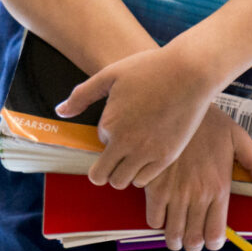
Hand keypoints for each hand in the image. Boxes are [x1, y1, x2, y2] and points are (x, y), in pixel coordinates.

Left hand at [61, 43, 250, 193]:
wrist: (191, 72)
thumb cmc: (150, 69)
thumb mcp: (110, 75)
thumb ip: (82, 95)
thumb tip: (60, 112)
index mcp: (111, 124)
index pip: (100, 142)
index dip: (109, 133)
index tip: (123, 120)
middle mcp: (127, 144)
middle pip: (103, 176)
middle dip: (104, 168)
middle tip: (113, 158)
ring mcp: (148, 153)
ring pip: (122, 182)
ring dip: (122, 172)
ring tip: (132, 156)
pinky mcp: (167, 157)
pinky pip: (144, 181)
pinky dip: (141, 174)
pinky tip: (148, 156)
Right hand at [144, 112, 251, 250]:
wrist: (176, 105)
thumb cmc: (209, 122)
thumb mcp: (239, 139)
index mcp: (219, 188)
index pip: (216, 234)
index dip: (213, 243)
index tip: (210, 238)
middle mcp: (197, 196)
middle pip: (193, 240)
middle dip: (193, 244)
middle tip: (192, 237)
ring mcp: (174, 193)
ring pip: (172, 235)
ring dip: (174, 238)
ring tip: (176, 231)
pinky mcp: (153, 187)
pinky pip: (152, 219)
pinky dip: (157, 220)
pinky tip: (162, 210)